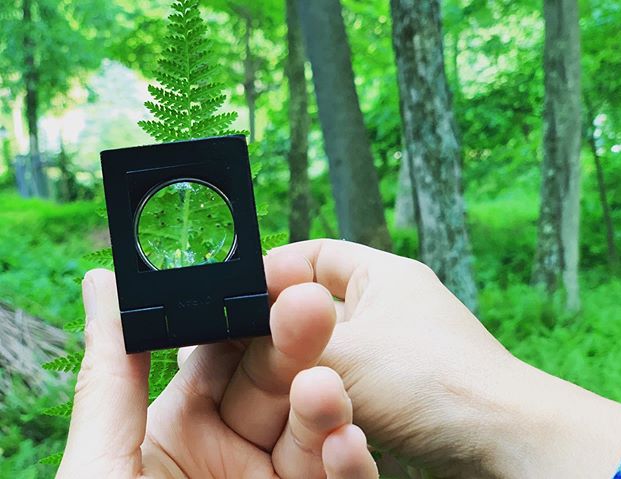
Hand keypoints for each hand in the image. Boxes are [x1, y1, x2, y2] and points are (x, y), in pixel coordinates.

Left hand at [56, 269, 377, 478]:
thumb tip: (106, 280)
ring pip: (314, 434)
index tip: (266, 281)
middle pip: (275, 386)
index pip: (224, 357)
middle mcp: (234, 454)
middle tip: (312, 307)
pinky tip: (349, 444)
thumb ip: (114, 374)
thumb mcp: (103, 462)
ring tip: (323, 389)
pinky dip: (349, 466)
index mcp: (182, 429)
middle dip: (295, 348)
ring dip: (325, 407)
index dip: (245, 319)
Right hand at [264, 239, 620, 478]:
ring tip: (261, 377)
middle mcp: (393, 306)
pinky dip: (325, 389)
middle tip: (240, 342)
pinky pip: (350, 380)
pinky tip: (301, 404)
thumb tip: (236, 331)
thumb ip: (285, 342)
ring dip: (301, 362)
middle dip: (282, 323)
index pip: (317, 254)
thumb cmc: (431, 380)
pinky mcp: (404, 389)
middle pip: (320, 304)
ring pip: (333, 347)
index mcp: (384, 276)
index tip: (239, 295)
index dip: (276, 269)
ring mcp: (400, 349)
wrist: (500, 443)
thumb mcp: (343, 354)